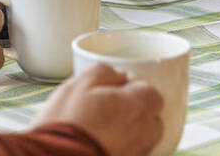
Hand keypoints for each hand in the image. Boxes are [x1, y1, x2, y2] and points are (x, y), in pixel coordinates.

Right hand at [33, 63, 163, 155]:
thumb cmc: (66, 123)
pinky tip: (100, 141)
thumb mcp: (77, 84)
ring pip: (144, 136)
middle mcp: (144, 131)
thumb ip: (103, 72)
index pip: (151, 91)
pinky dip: (122, 145)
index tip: (116, 87)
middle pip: (152, 117)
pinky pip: (132, 150)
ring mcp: (137, 151)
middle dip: (137, 109)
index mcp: (135, 106)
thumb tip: (117, 74)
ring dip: (132, 129)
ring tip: (105, 126)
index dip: (134, 87)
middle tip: (110, 106)